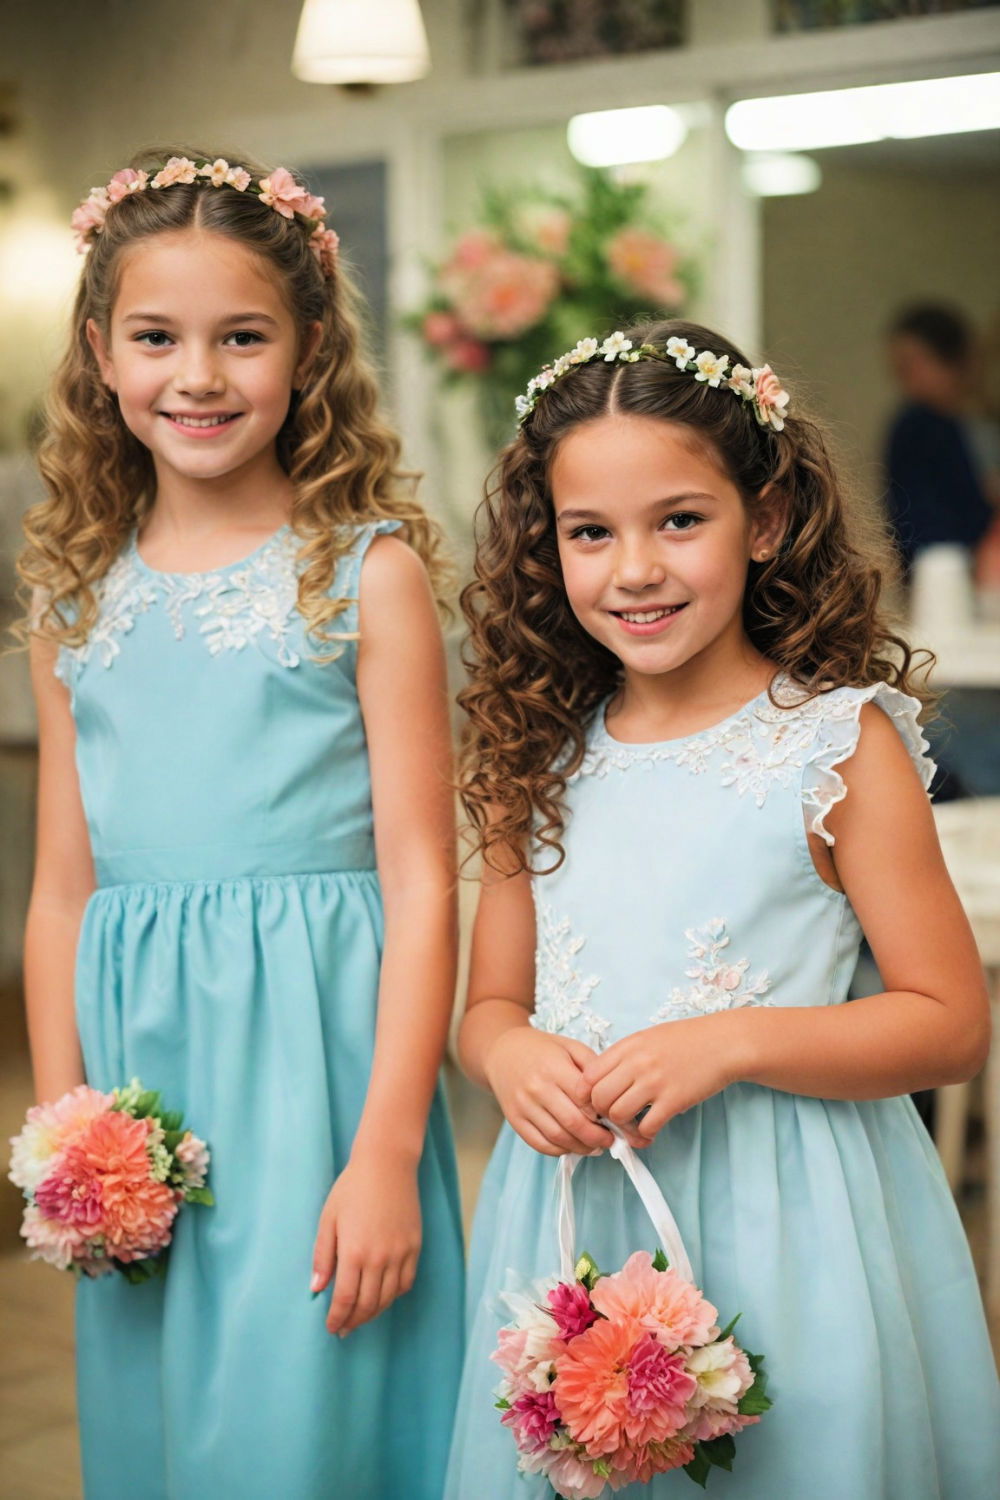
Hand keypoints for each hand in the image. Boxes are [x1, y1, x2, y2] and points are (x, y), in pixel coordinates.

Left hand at [310, 1152, 421, 1336]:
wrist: (386, 1165)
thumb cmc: (351, 1189)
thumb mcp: (328, 1220)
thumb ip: (322, 1256)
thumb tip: (316, 1288)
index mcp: (353, 1252)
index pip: (345, 1299)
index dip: (337, 1318)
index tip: (331, 1328)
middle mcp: (379, 1258)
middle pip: (367, 1304)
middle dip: (353, 1321)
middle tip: (344, 1329)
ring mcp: (400, 1253)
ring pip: (388, 1298)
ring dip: (373, 1313)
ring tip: (361, 1317)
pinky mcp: (415, 1247)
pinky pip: (406, 1282)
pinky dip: (394, 1296)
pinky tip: (383, 1297)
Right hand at [484, 1026, 615, 1156]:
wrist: (503, 1051)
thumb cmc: (542, 1049)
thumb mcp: (571, 1047)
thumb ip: (593, 1066)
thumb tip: (612, 1094)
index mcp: (554, 1067)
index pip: (584, 1099)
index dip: (604, 1114)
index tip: (615, 1119)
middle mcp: (537, 1088)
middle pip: (573, 1123)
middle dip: (597, 1137)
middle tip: (610, 1140)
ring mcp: (523, 1106)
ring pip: (558, 1138)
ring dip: (581, 1147)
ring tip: (595, 1146)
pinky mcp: (515, 1120)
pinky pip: (540, 1144)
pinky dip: (559, 1151)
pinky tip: (572, 1146)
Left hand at [582, 1016, 739, 1142]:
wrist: (723, 1043)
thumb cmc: (686, 1039)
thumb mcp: (648, 1037)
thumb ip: (623, 1056)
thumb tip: (601, 1080)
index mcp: (628, 1046)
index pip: (588, 1076)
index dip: (587, 1095)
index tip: (595, 1102)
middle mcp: (637, 1063)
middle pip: (599, 1098)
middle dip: (601, 1113)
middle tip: (612, 1117)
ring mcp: (655, 1082)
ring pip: (618, 1115)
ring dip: (622, 1126)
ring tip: (632, 1126)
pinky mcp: (674, 1100)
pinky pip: (647, 1126)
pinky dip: (644, 1134)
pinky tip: (649, 1131)